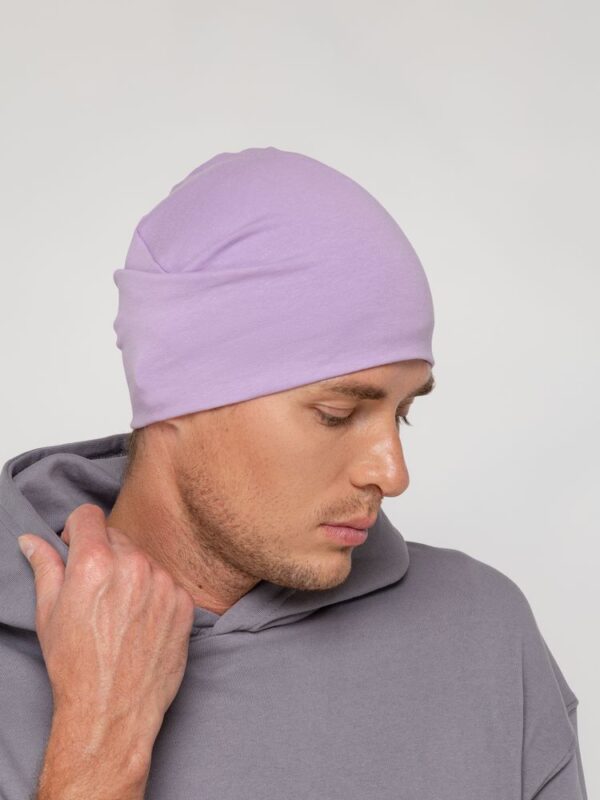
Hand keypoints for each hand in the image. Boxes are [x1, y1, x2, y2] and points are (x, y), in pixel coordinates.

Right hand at [17, 503, 195, 763]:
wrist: (112, 710)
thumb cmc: (74, 665)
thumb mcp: (49, 612)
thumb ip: (45, 567)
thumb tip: (32, 540)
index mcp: (95, 562)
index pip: (89, 514)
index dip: (77, 528)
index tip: (75, 544)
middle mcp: (133, 565)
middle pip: (117, 536)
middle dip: (104, 553)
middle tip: (95, 589)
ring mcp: (163, 582)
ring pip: (144, 559)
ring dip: (131, 573)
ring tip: (118, 612)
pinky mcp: (184, 602)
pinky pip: (166, 582)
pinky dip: (155, 594)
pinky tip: (141, 622)